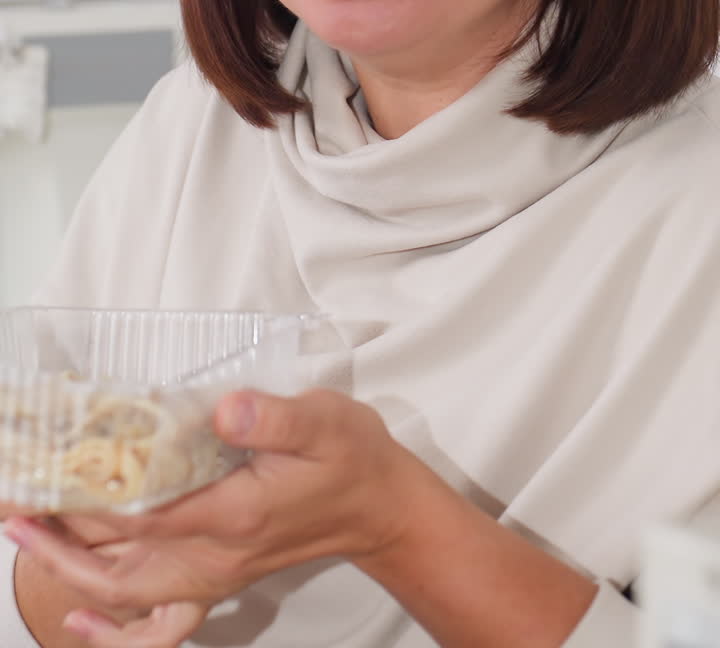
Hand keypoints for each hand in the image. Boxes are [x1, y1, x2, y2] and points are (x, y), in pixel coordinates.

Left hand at [4, 388, 416, 644]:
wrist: (381, 508)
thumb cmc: (352, 458)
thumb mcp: (324, 421)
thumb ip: (274, 416)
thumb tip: (223, 408)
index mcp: (234, 513)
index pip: (142, 515)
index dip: (85, 502)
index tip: (42, 480)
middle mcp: (216, 553)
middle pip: (119, 565)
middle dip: (58, 542)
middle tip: (13, 508)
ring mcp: (215, 570)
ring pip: (128, 589)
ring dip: (71, 566)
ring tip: (27, 531)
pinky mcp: (217, 572)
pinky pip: (153, 610)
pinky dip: (111, 617)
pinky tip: (82, 614)